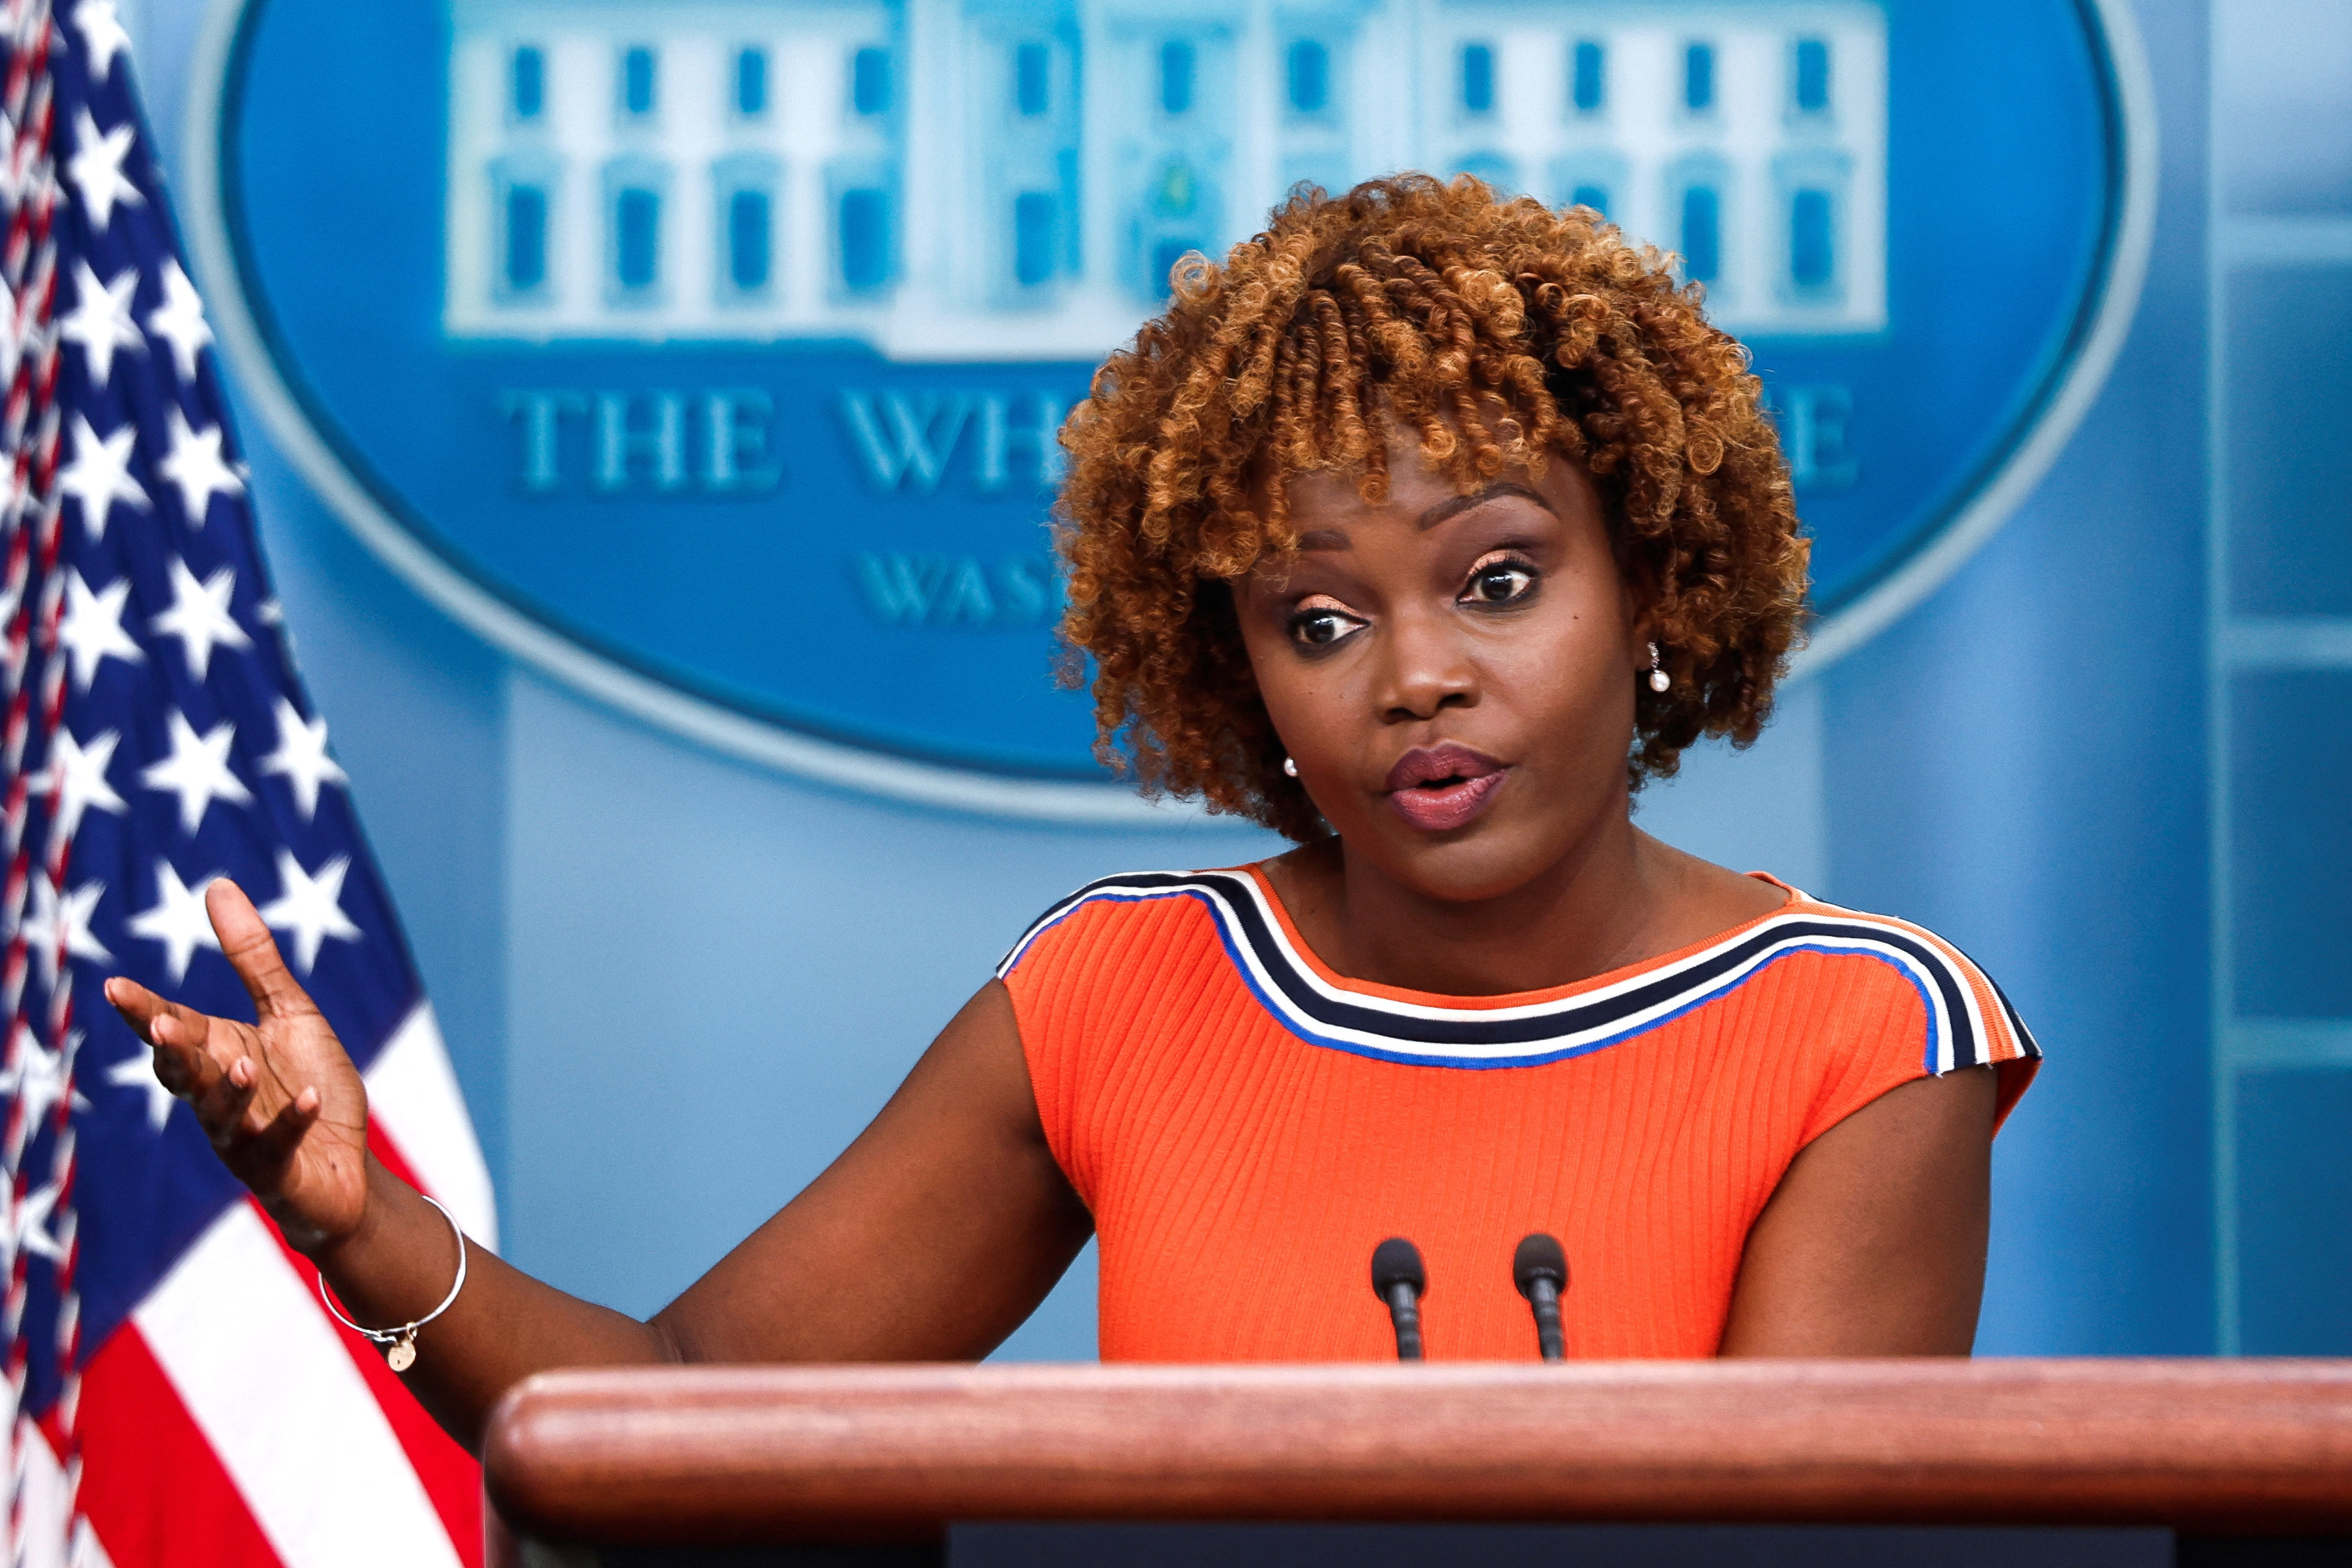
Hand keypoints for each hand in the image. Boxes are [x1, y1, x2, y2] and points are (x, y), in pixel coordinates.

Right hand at [105, 879, 369, 1254]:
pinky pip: (281, 1144)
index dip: (144, 1011)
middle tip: (161, 1025)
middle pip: (185, 1072)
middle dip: (173, 1051)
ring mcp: (244, 1137)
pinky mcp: (280, 1167)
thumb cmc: (309, 1084)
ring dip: (229, 1091)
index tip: (115, 986)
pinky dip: (294, 1121)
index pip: (172, 1028)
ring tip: (242, 1066)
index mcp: (217, 1055)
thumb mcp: (289, 1012)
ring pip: (222, 1115)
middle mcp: (219, 1097)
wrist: (345, 1168)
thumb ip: (253, 957)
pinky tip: (310, 1100)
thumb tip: (217, 885)